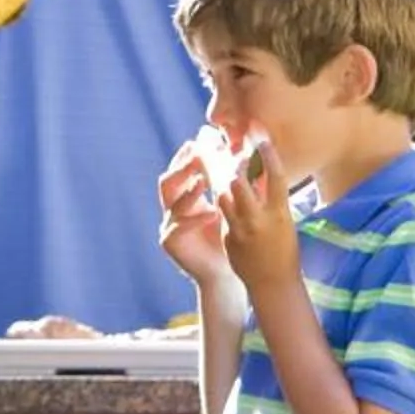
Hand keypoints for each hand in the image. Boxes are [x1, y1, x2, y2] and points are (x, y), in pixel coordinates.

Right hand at [156, 141, 235, 286]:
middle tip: (198, 155)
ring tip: (204, 181)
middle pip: (169, 180)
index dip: (189, 155)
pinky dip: (195, 218)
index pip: (182, 169)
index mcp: (187, 196)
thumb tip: (246, 153)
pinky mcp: (169, 241)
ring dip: (188, 189)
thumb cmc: (231, 238)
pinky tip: (212, 213)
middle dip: (183, 166)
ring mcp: (168, 224)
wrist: (226, 272)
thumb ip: (232, 183)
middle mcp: (173, 207)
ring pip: (171, 200)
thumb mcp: (232, 207)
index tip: (202, 141)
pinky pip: (178, 226)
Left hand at [218, 146, 301, 298]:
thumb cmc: (285, 251)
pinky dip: (225, 206)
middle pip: (239, 182)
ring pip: (223, 196)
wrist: (273, 284)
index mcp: (279, 214)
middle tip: (234, 158)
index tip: (262, 140)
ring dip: (225, 185)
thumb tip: (262, 176)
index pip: (275, 177)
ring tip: (226, 177)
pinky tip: (227, 202)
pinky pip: (223, 215)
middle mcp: (257, 220)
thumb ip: (271, 200)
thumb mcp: (284, 222)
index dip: (269, 155)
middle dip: (235, 167)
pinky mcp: (227, 238)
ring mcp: (240, 230)